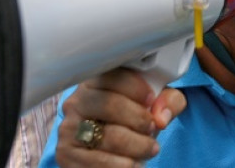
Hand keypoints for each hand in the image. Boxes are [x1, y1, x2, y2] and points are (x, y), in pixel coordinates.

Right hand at [55, 68, 185, 166]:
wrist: (107, 153)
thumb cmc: (131, 123)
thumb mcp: (153, 106)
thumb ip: (167, 101)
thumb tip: (162, 114)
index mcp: (94, 83)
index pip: (112, 75)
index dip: (136, 87)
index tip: (151, 99)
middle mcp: (76, 103)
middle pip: (109, 104)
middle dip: (139, 119)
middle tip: (153, 128)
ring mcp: (68, 129)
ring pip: (109, 136)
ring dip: (138, 146)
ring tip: (149, 148)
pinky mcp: (66, 155)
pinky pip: (101, 162)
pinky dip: (124, 165)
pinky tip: (132, 162)